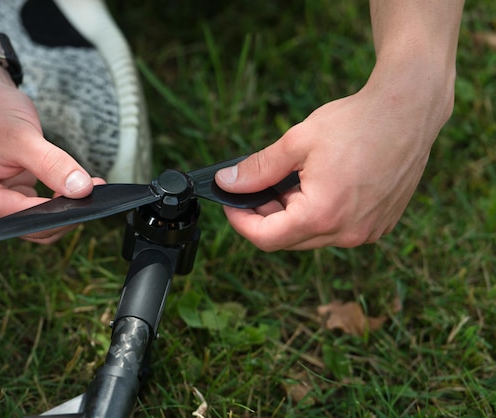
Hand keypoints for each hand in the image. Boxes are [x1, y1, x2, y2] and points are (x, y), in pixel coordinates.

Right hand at [0, 60, 101, 242]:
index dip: (58, 211)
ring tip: (89, 187)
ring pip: (38, 226)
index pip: (21, 217)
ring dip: (65, 211)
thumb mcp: (22, 135)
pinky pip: (39, 215)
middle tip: (95, 190)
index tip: (87, 195)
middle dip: (65, 212)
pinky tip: (75, 188)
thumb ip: (52, 164)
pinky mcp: (8, 205)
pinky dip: (58, 205)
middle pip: (31, 228)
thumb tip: (82, 190)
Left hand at [215, 68, 453, 250]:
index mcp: (322, 214)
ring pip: (313, 236)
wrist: (409, 110)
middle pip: (288, 239)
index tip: (230, 203)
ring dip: (293, 214)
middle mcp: (347, 233)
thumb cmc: (355, 123)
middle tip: (258, 186)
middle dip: (266, 216)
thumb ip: (258, 169)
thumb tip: (226, 182)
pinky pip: (338, 230)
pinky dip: (320, 214)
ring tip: (293, 179)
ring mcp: (367, 232)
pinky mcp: (380, 225)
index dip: (241, 222)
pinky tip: (321, 184)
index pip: (266, 239)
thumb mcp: (296, 142)